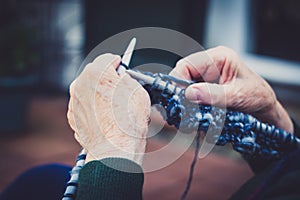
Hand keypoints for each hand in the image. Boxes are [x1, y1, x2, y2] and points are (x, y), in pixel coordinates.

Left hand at [67, 53, 150, 164]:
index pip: (107, 58)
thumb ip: (127, 79)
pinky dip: (93, 107)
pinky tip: (105, 117)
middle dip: (107, 78)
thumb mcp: (138, 91)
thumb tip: (122, 79)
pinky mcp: (72, 115)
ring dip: (99, 93)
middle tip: (119, 89)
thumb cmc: (127, 121)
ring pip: (88, 89)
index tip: (121, 68)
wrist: (114, 148)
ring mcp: (74, 100)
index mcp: (96, 72)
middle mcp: (80, 83)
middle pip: (95, 73)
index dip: (118, 63)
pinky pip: (84, 104)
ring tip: (113, 107)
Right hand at [170, 46, 292, 132]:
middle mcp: (209, 64)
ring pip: (184, 88)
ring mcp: (205, 76)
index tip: (177, 99)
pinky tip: (192, 117)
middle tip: (178, 112)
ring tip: (186, 117)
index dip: (177, 81)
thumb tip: (190, 93)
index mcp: (219, 58)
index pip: (187, 65)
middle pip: (182, 76)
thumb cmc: (258, 97)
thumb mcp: (238, 96)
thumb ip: (214, 95)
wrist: (264, 108)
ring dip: (183, 103)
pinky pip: (190, 96)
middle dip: (179, 94)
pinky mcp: (204, 88)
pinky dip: (189, 107)